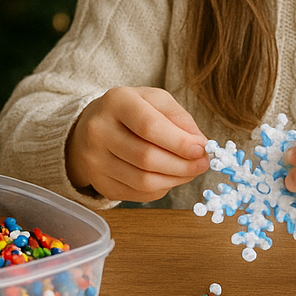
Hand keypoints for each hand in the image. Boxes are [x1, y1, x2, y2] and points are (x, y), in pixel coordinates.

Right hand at [65, 86, 209, 201]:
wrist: (93, 126)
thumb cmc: (131, 111)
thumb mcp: (156, 101)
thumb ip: (180, 119)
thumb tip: (200, 145)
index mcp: (116, 102)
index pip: (149, 127)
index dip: (179, 142)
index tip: (201, 149)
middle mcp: (99, 130)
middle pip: (146, 158)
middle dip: (182, 165)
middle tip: (202, 165)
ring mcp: (95, 159)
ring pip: (143, 181)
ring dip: (174, 180)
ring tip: (189, 172)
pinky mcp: (99, 181)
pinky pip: (137, 193)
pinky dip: (160, 189)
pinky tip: (168, 177)